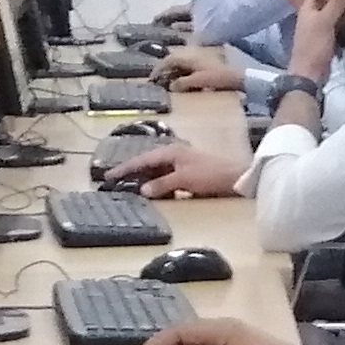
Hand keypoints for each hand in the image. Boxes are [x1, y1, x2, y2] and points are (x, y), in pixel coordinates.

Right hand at [102, 139, 243, 198]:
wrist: (236, 178)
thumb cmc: (211, 175)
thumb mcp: (184, 180)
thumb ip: (162, 184)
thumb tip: (143, 190)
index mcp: (171, 152)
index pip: (142, 159)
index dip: (125, 167)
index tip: (109, 175)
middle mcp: (175, 154)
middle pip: (148, 163)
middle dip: (132, 171)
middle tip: (115, 181)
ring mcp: (182, 163)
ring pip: (157, 171)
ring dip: (144, 178)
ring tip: (129, 187)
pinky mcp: (188, 173)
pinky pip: (166, 177)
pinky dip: (157, 183)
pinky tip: (153, 191)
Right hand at [160, 42, 244, 90]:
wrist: (237, 78)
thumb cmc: (218, 78)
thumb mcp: (198, 81)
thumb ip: (183, 83)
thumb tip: (171, 86)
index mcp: (190, 57)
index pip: (169, 60)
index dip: (159, 69)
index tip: (152, 78)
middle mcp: (193, 55)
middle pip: (174, 60)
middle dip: (165, 70)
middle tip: (157, 81)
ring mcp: (200, 59)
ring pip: (181, 64)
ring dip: (173, 72)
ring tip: (167, 83)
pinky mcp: (205, 65)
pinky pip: (189, 68)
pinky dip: (182, 75)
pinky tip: (183, 83)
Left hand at [283, 0, 344, 83]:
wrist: (310, 73)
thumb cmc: (313, 45)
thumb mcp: (325, 21)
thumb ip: (336, 2)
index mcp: (306, 9)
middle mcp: (310, 17)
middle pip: (323, 1)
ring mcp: (318, 29)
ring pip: (330, 12)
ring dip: (340, 5)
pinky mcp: (326, 39)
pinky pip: (335, 24)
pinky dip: (343, 19)